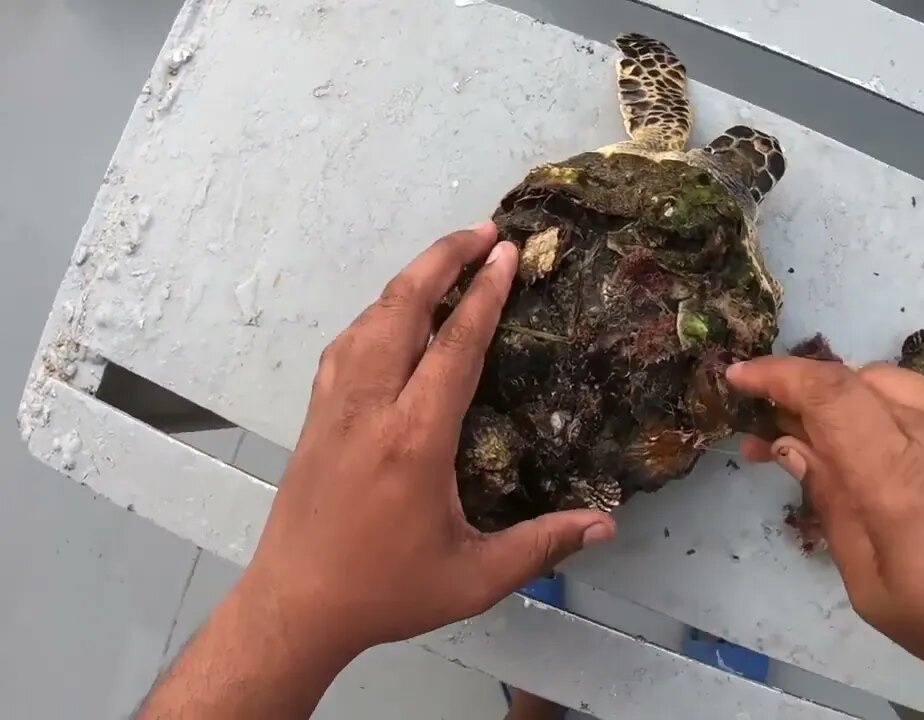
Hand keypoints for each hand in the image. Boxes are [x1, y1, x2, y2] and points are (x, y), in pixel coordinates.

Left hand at [240, 222, 615, 659]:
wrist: (294, 607)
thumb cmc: (386, 591)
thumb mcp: (474, 578)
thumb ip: (542, 545)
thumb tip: (606, 525)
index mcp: (413, 439)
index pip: (454, 345)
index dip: (483, 293)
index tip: (506, 252)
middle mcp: (370, 408)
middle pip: (402, 307)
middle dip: (442, 258)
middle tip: (483, 231)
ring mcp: (335, 407)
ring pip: (369, 319)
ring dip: (409, 280)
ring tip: (446, 259)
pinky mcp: (316, 416)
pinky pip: (347, 345)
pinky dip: (376, 313)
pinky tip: (393, 315)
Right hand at [728, 359, 923, 718]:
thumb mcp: (873, 587)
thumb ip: (831, 506)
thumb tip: (792, 444)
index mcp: (904, 479)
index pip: (829, 395)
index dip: (776, 375)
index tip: (739, 379)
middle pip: (854, 380)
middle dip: (806, 396)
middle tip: (777, 438)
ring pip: (892, 381)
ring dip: (850, 400)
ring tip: (835, 447)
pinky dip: (894, 406)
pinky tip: (892, 450)